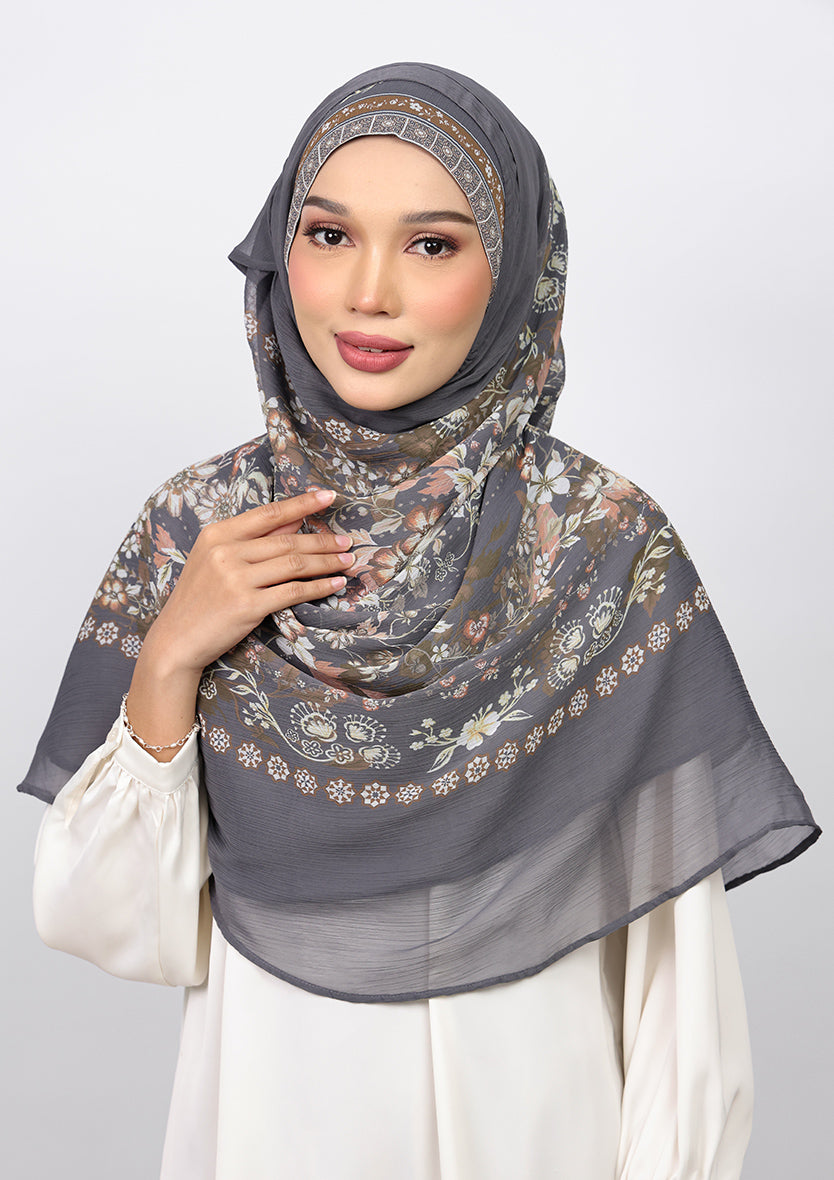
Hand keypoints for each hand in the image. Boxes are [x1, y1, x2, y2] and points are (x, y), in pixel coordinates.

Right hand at [146, 488, 351, 674]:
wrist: (176, 640)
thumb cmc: (199, 599)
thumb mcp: (216, 560)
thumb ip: (255, 538)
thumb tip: (295, 518)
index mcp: (217, 534)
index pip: (269, 513)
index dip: (302, 503)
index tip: (328, 496)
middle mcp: (225, 552)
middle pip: (287, 541)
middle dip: (323, 541)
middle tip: (347, 542)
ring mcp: (235, 579)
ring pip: (294, 564)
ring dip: (327, 562)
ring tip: (347, 561)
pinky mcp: (247, 606)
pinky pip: (293, 591)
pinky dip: (319, 587)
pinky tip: (335, 584)